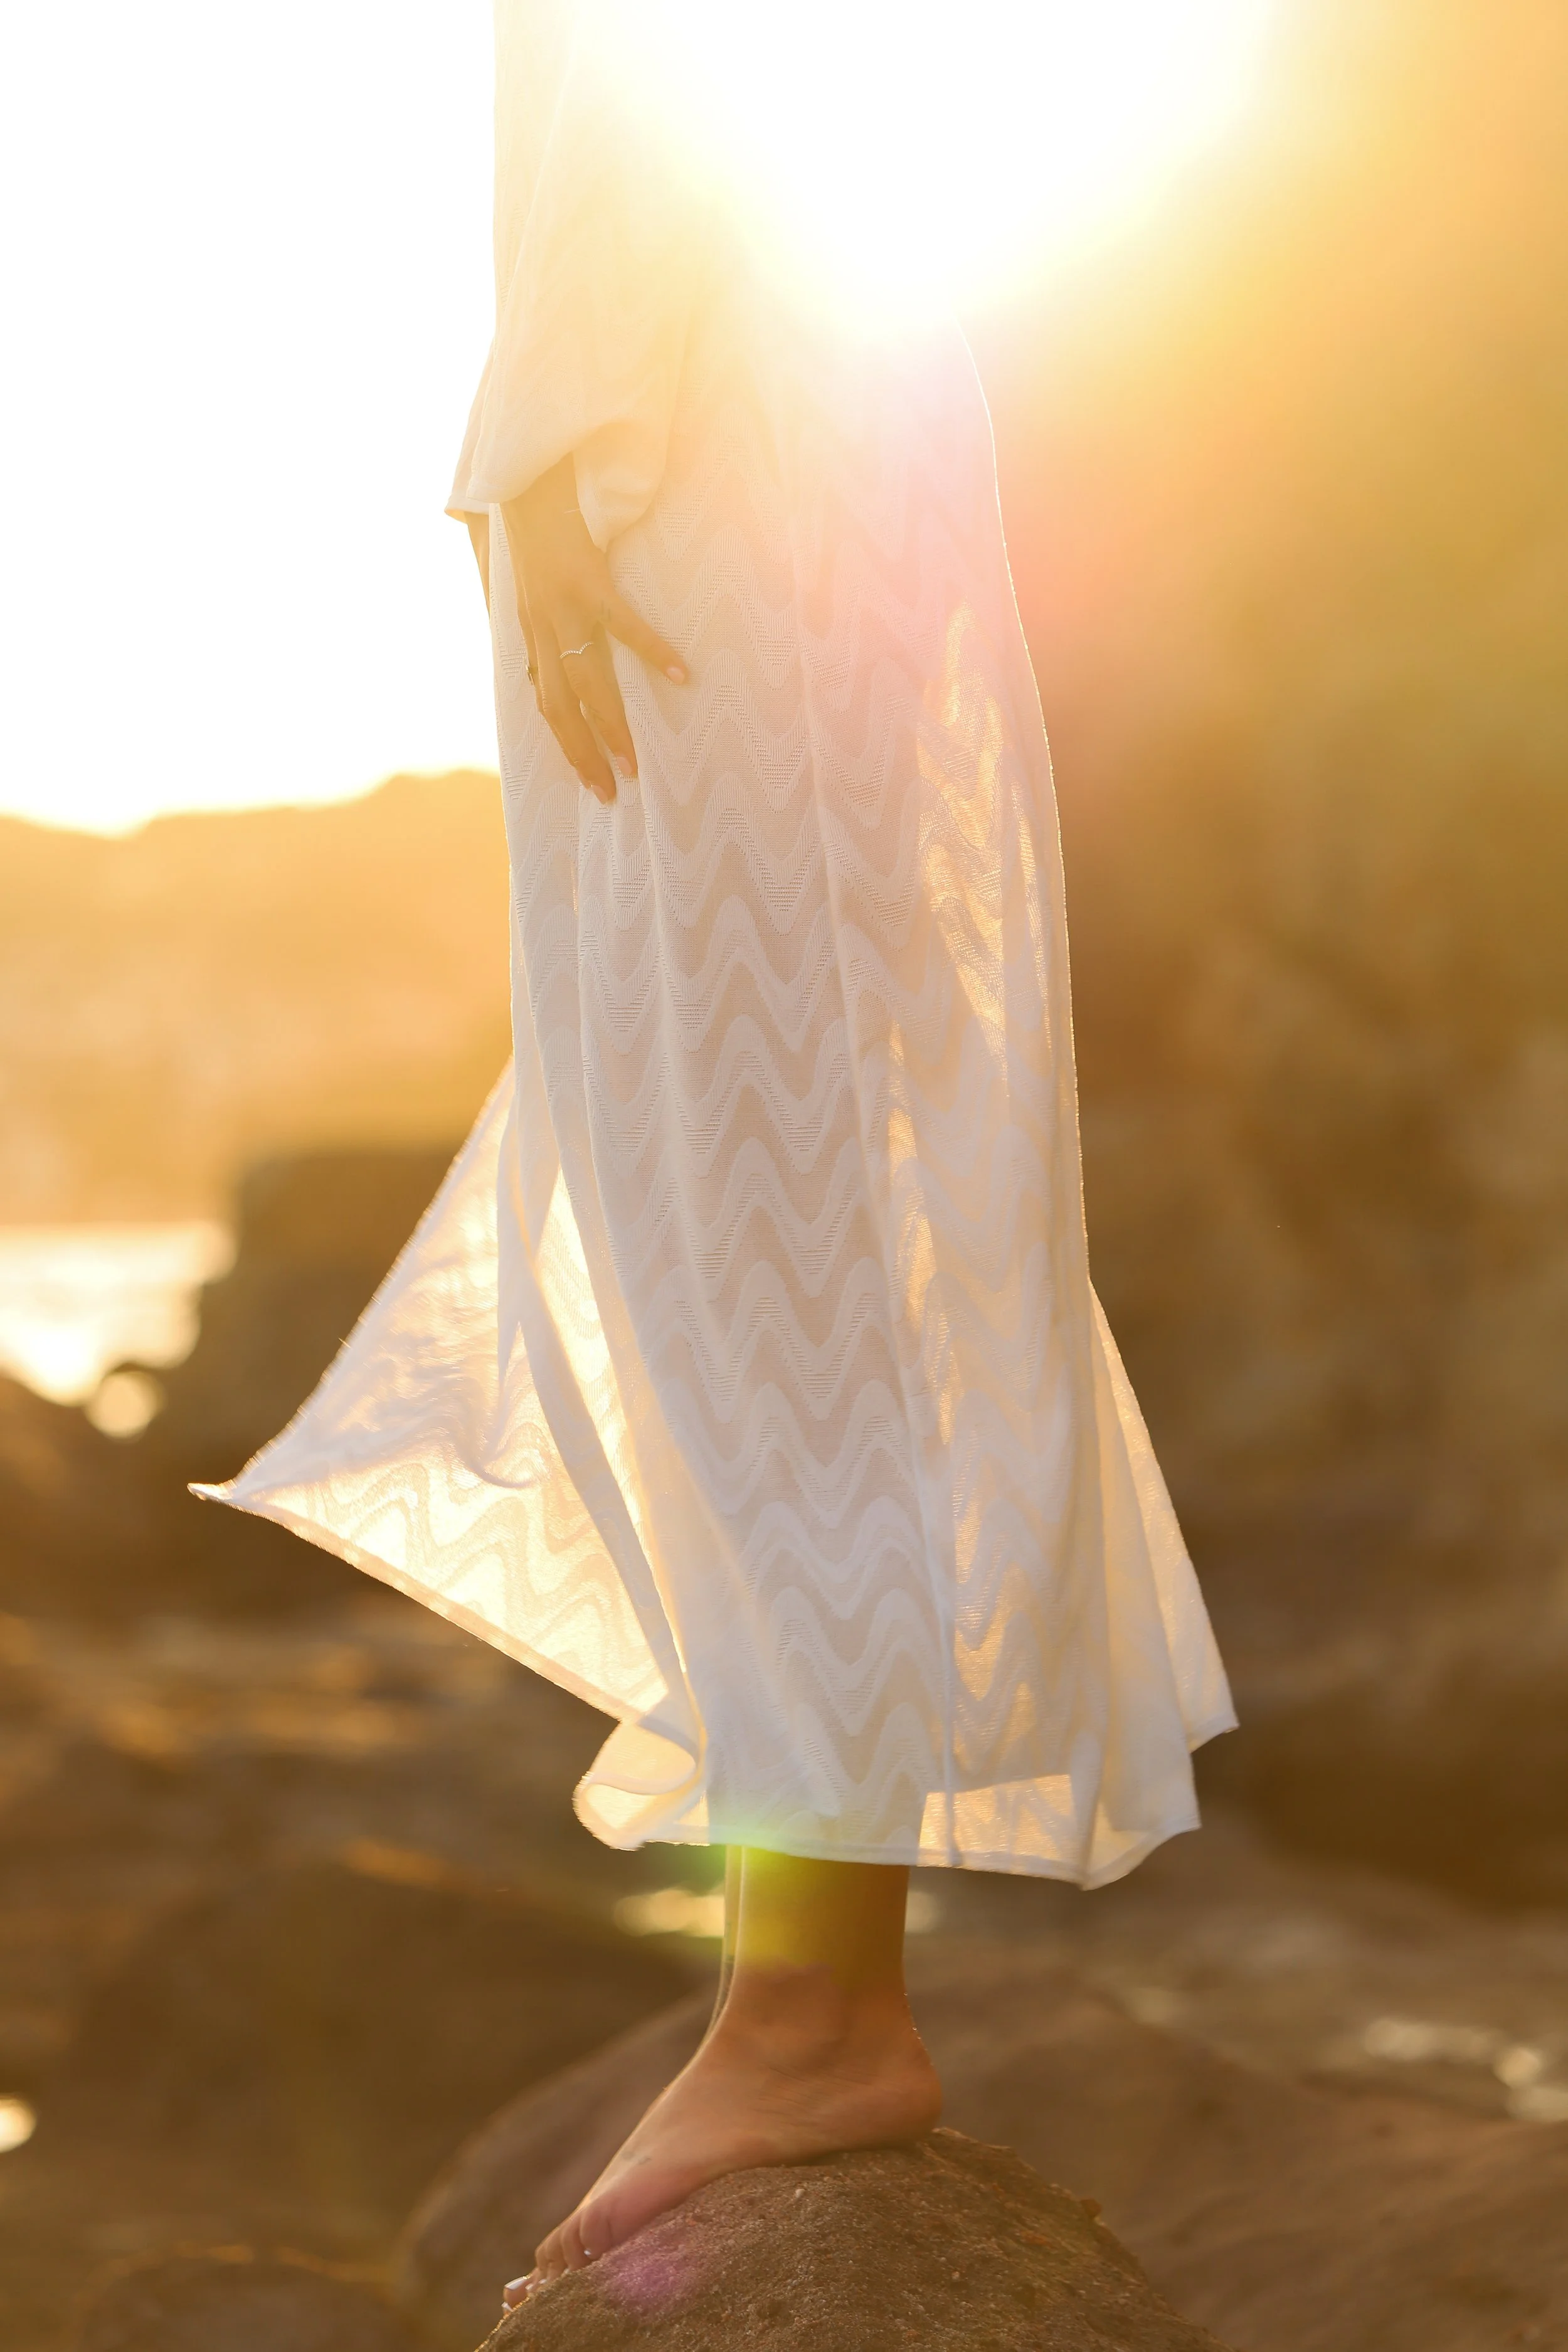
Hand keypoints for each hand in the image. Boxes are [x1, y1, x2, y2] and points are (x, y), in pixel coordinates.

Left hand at [500, 459, 687, 804]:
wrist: (524, 480)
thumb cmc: (538, 532)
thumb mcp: (535, 589)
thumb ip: (546, 627)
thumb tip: (553, 663)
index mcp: (534, 635)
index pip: (548, 706)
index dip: (568, 747)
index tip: (593, 782)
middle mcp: (542, 630)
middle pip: (561, 709)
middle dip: (584, 755)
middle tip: (612, 792)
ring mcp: (562, 608)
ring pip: (585, 681)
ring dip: (609, 725)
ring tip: (634, 761)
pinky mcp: (586, 580)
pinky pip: (622, 625)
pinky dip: (651, 651)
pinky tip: (680, 675)